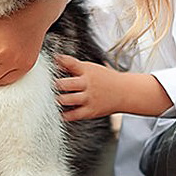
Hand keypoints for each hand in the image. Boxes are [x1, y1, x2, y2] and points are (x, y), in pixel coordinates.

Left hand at [54, 54, 169, 121]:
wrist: (125, 92)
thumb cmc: (105, 79)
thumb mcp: (91, 68)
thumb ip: (73, 66)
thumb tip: (56, 60)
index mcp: (87, 71)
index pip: (71, 63)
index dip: (59, 61)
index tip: (52, 61)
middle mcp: (87, 84)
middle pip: (66, 83)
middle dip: (56, 84)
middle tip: (51, 86)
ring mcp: (89, 98)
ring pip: (68, 99)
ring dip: (59, 99)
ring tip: (56, 99)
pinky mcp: (90, 111)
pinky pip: (74, 115)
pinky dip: (65, 115)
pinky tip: (61, 112)